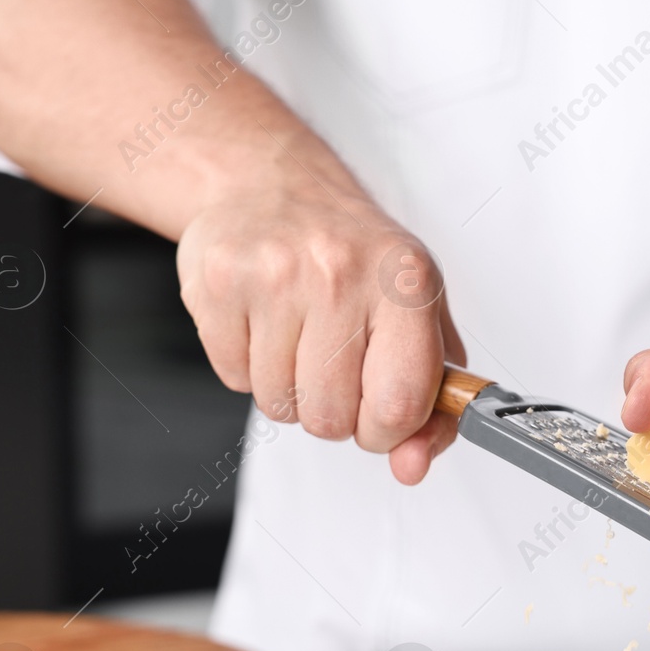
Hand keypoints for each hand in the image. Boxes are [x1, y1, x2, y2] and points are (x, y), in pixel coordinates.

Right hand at [176, 186, 464, 483]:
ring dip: (290, 389)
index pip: (400, 405)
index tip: (381, 413)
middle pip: (331, 418)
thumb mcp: (417, 316)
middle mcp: (339, 272)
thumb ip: (432, 401)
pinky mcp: (218, 283)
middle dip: (335, 411)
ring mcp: (273, 275)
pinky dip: (250, 368)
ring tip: (298, 337)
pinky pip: (235, 380)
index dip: (388, 431)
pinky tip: (263, 323)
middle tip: (335, 364)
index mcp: (405, 282)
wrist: (273, 184)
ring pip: (280, 405)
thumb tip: (412, 466)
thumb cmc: (354, 257)